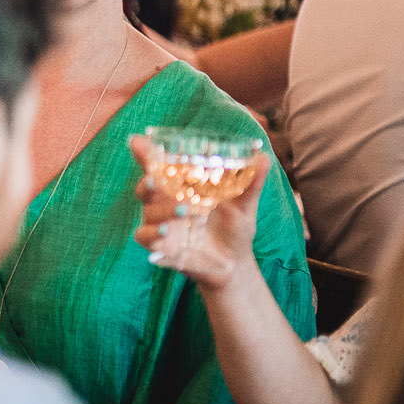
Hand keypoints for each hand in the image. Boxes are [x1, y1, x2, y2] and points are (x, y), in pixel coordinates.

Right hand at [130, 137, 265, 291]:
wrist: (234, 262)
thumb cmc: (235, 227)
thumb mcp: (245, 204)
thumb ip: (252, 182)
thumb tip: (264, 156)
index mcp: (182, 186)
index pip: (159, 165)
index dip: (145, 153)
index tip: (139, 141)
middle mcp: (166, 202)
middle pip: (145, 186)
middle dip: (147, 181)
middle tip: (156, 180)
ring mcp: (162, 223)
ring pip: (148, 212)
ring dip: (162, 210)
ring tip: (185, 211)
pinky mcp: (160, 245)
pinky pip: (145, 237)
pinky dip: (153, 235)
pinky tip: (167, 236)